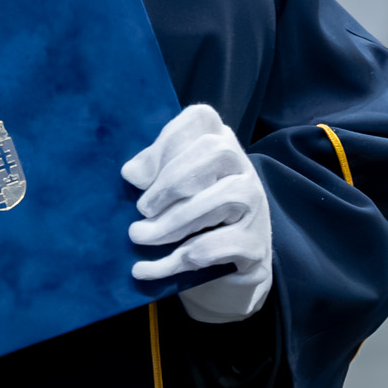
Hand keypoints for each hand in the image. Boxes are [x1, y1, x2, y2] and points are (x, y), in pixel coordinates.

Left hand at [122, 103, 272, 323]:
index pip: (202, 119)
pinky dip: (173, 260)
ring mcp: (255, 205)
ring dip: (170, 222)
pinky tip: (144, 269)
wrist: (233, 267)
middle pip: (215, 151)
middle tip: (142, 209)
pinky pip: (213, 247)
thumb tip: (132, 174)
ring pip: (219, 199)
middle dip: (171, 181)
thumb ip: (155, 174)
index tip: (136, 177)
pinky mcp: (255, 244)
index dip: (166, 142)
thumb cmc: (197, 218)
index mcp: (221, 145)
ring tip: (138, 236)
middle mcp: (244, 168)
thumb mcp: (176, 191)